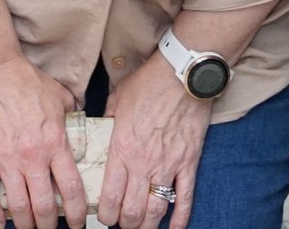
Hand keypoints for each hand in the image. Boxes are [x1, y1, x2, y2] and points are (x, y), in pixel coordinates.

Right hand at [0, 56, 85, 227]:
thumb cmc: (27, 82)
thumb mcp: (61, 97)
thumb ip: (74, 113)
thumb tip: (84, 120)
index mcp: (55, 143)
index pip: (71, 189)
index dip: (76, 213)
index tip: (77, 224)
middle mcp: (32, 157)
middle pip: (44, 206)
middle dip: (49, 225)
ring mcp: (7, 161)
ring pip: (18, 208)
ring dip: (26, 224)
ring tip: (30, 228)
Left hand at [99, 53, 209, 228]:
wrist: (182, 74)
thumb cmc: (148, 83)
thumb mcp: (116, 100)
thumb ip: (107, 121)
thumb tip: (99, 131)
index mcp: (122, 149)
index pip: (110, 197)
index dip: (105, 215)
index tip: (104, 217)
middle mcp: (144, 163)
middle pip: (133, 211)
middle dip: (125, 224)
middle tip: (122, 223)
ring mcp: (168, 165)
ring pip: (156, 209)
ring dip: (148, 225)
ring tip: (142, 228)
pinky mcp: (189, 162)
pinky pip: (185, 198)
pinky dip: (180, 218)